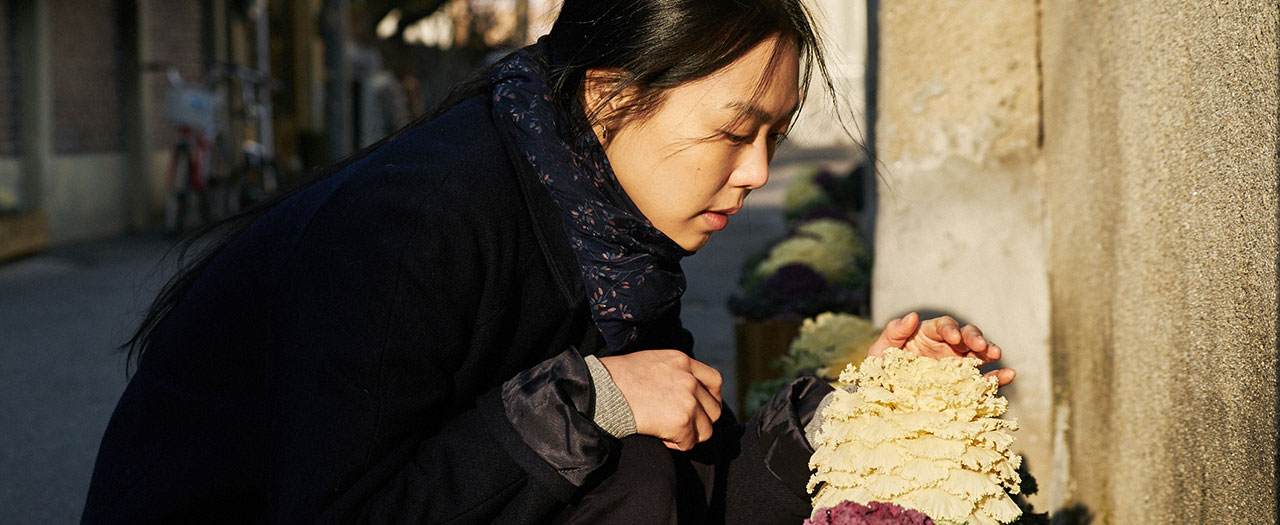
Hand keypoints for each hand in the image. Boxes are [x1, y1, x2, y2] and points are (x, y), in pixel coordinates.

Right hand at [598, 350, 722, 450]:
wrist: (602, 391)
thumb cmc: (617, 379)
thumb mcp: (651, 363)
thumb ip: (673, 373)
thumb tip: (682, 392)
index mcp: (682, 361)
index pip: (715, 381)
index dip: (710, 399)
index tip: (700, 408)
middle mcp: (690, 379)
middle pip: (714, 410)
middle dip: (700, 422)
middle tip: (679, 426)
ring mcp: (688, 401)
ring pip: (706, 430)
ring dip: (689, 435)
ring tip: (667, 432)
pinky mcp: (681, 422)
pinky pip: (688, 443)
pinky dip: (675, 445)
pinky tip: (659, 437)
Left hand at [866, 312, 1015, 385]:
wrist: (884, 399)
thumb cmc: (881, 370)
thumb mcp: (880, 351)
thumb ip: (894, 332)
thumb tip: (912, 315)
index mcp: (927, 335)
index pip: (943, 326)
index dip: (949, 328)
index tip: (952, 336)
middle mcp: (946, 346)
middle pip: (966, 335)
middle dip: (974, 337)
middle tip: (980, 344)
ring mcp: (957, 365)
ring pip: (979, 352)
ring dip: (989, 350)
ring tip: (996, 354)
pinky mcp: (965, 384)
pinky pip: (985, 379)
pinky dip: (998, 376)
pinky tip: (1009, 375)